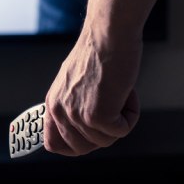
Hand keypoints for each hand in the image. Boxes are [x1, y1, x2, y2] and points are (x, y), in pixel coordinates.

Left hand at [44, 25, 140, 155]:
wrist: (109, 34)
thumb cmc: (99, 52)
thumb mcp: (76, 82)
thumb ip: (75, 105)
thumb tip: (88, 128)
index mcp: (53, 103)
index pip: (52, 144)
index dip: (75, 145)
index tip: (91, 136)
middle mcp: (60, 111)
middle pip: (83, 148)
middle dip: (103, 134)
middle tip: (113, 108)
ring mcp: (77, 115)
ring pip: (106, 141)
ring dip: (120, 119)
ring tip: (120, 91)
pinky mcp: (97, 116)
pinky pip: (122, 131)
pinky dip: (131, 114)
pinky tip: (127, 91)